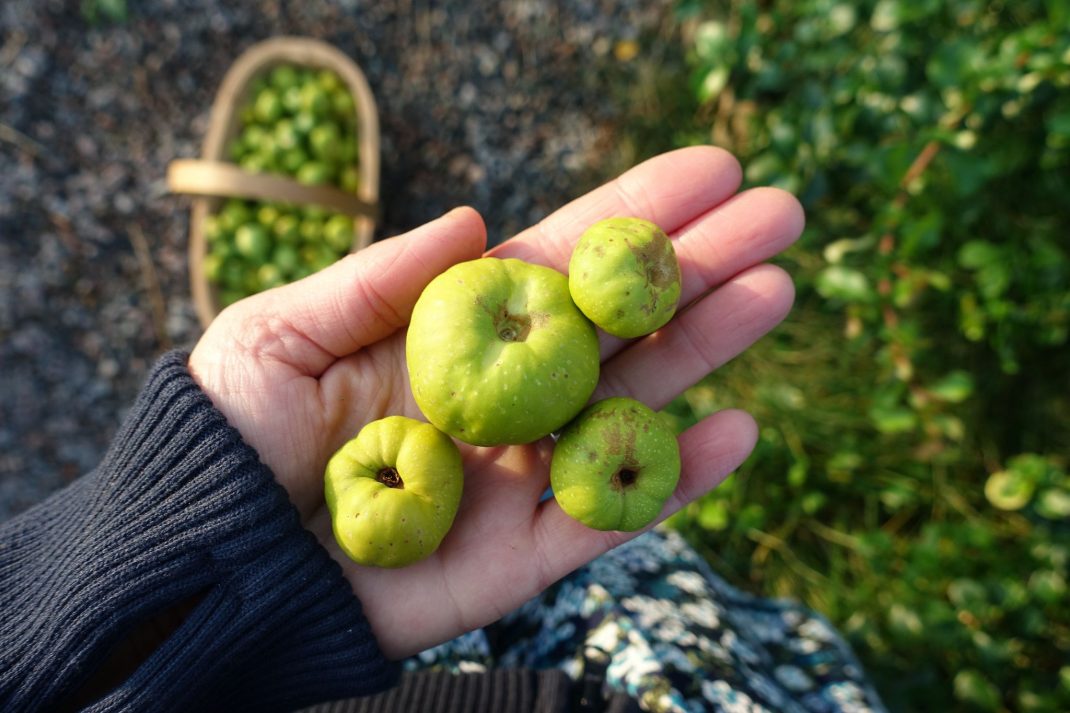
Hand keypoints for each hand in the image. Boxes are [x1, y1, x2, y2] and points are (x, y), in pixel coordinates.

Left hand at [188, 147, 802, 659]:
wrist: (206, 561)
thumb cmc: (229, 437)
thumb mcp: (280, 331)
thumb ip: (377, 278)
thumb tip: (477, 221)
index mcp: (450, 334)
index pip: (559, 264)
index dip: (633, 216)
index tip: (711, 169)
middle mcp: (500, 397)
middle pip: (617, 325)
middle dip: (697, 267)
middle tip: (779, 214)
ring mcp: (516, 476)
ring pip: (632, 406)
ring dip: (707, 350)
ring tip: (777, 289)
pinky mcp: (516, 556)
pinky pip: (608, 516)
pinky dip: (675, 479)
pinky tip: (739, 429)